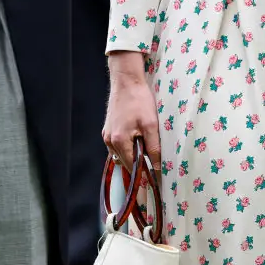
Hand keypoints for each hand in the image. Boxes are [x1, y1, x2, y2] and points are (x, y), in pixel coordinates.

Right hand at [102, 51, 161, 176]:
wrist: (126, 80)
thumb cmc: (139, 100)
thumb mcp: (150, 124)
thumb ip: (153, 148)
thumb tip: (158, 168)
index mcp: (119, 142)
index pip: (132, 169)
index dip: (143, 176)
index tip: (152, 184)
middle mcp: (110, 141)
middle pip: (126, 162)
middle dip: (138, 164)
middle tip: (152, 159)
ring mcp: (107, 135)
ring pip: (122, 154)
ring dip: (133, 154)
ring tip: (145, 143)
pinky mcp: (108, 129)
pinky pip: (118, 145)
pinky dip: (127, 146)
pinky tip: (136, 136)